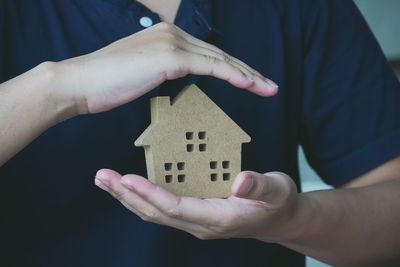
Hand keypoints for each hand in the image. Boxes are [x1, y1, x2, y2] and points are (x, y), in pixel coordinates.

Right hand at [56, 22, 277, 114]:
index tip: (252, 82)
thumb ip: (164, 69)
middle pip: (220, 54)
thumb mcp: (142, 73)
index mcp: (167, 36)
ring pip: (220, 59)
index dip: (234, 68)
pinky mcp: (169, 56)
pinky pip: (209, 66)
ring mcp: (172, 43)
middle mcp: (173, 34)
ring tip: (269, 88)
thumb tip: (180, 77)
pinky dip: (232, 75)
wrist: (80, 82)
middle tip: (270, 85)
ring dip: (248, 75)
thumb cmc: (107, 83)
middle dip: (249, 71)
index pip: (209, 54)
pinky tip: (249, 84)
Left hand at [94, 169, 300, 242]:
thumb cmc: (278, 202)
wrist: (280, 220)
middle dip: (127, 196)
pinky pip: (163, 209)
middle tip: (103, 178)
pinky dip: (143, 197)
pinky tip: (130, 186)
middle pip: (156, 214)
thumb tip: (240, 180)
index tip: (127, 179)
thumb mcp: (276, 189)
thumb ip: (259, 185)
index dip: (151, 194)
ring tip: (107, 180)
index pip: (176, 208)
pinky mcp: (194, 215)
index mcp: (218, 218)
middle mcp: (201, 224)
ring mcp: (196, 222)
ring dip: (129, 197)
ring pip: (155, 213)